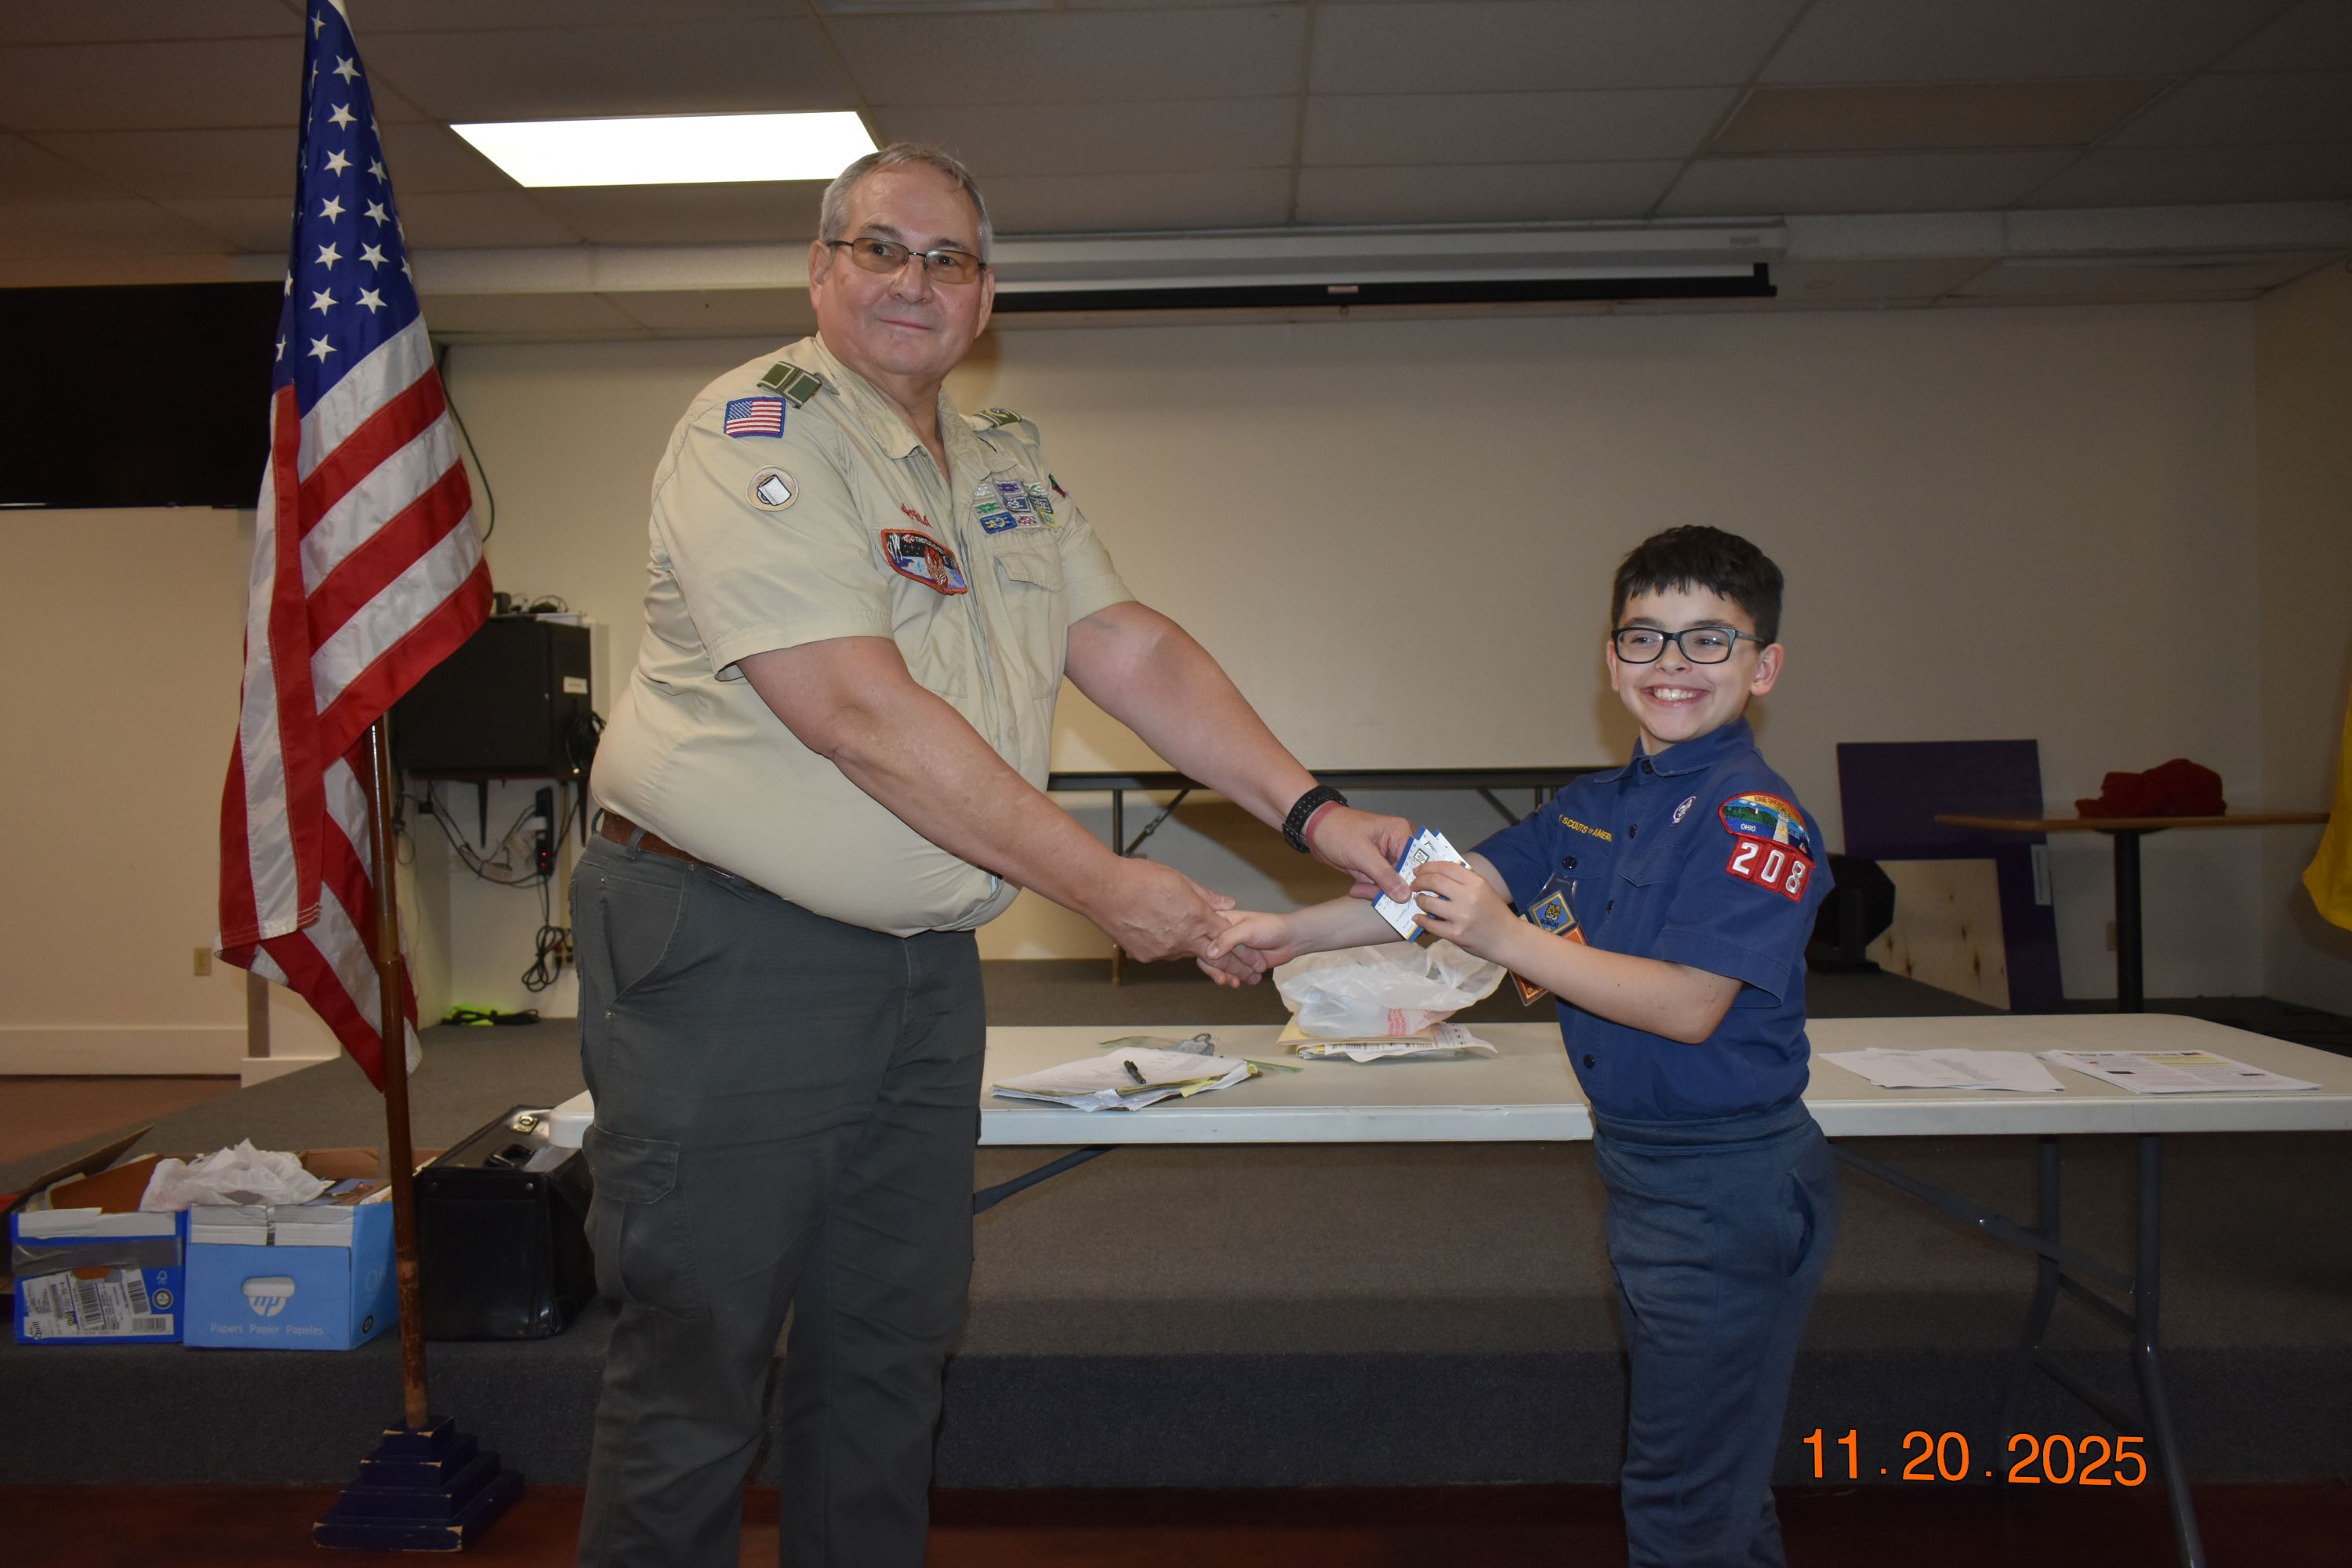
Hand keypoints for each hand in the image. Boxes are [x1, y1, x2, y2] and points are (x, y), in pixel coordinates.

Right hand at [1090, 859, 1233, 967]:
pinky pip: (1164, 953)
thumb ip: (1206, 896)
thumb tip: (1228, 905)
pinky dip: (1168, 945)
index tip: (1255, 958)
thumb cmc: (1139, 879)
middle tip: (1247, 976)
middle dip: (1233, 966)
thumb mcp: (1179, 880)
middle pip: (1216, 958)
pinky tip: (1158, 930)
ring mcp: (1164, 951)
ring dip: (1191, 946)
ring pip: (1186, 952)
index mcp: (1196, 917)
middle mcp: (1183, 938)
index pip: (1228, 938)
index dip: (1243, 949)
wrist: (1103, 890)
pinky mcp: (1146, 956)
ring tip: (1182, 932)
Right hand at [1201, 909, 1298, 982]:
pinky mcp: (1241, 963)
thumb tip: (1209, 953)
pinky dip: (1237, 979)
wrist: (1292, 939)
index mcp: (1221, 922)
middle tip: (1223, 980)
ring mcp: (1232, 951)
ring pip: (1220, 967)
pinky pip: (1232, 973)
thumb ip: (1228, 939)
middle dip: (1216, 969)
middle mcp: (1223, 937)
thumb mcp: (1247, 930)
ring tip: (1237, 983)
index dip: (1204, 950)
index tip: (1209, 962)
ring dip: (1227, 976)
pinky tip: (1245, 982)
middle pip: (1209, 955)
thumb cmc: (1269, 928)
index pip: (1204, 936)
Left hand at [1304, 805, 1413, 900]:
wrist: (1314, 830)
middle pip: (1406, 875)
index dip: (1412, 881)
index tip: (1405, 899)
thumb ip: (1384, 875)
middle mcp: (1398, 845)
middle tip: (1373, 896)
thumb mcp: (1362, 854)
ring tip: (1358, 889)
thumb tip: (1405, 895)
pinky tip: (1356, 889)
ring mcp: (1387, 857)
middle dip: (1389, 889)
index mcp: (1401, 832)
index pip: (1417, 862)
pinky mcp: (1376, 867)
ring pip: (1393, 884)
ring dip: (1376, 891)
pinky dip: (1369, 889)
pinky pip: (1380, 885)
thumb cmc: (1337, 831)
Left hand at [1409, 861, 1517, 960]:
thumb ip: (1463, 880)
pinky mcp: (1456, 934)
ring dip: (1419, 900)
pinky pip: (1430, 924)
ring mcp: (1461, 916)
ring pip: (1428, 902)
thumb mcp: (1484, 890)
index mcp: (1476, 882)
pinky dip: (1420, 919)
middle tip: (1414, 885)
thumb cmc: (1494, 912)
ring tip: (1420, 901)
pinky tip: (1418, 918)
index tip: (1418, 870)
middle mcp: (1468, 896)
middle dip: (1419, 882)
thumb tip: (1436, 872)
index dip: (1427, 867)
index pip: (1445, 867)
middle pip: (1434, 881)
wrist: (1507, 939)